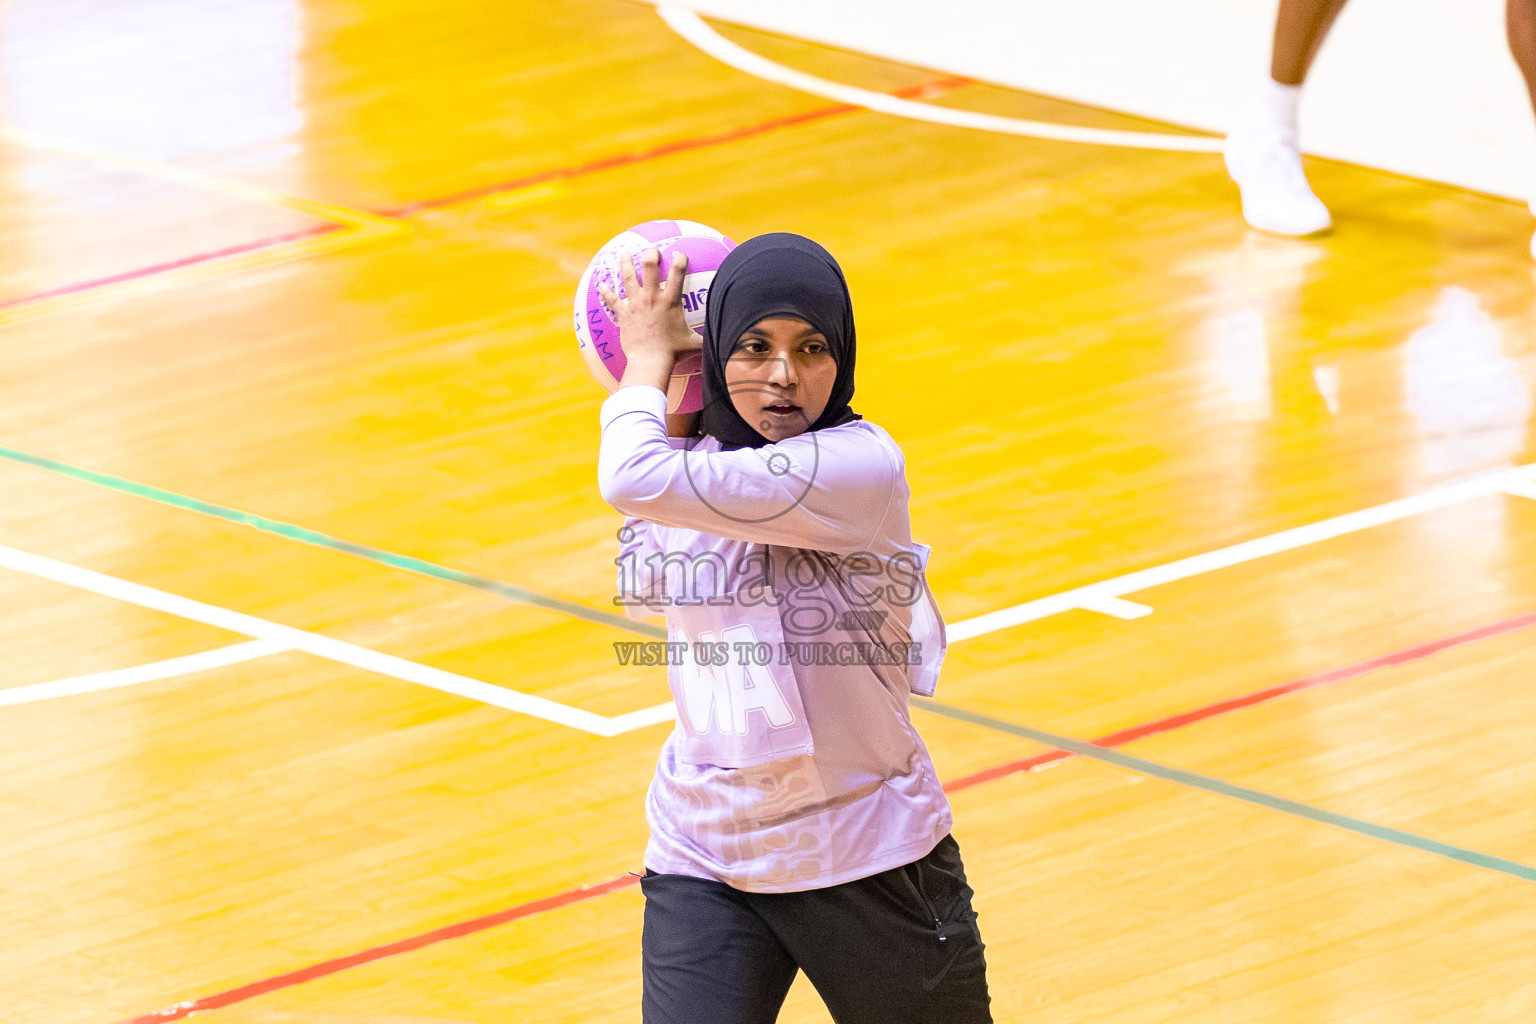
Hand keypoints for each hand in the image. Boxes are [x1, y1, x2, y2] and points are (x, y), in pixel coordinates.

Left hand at [600, 248, 701, 391]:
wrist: (650, 360)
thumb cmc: (673, 351)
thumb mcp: (694, 342)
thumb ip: (706, 337)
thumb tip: (722, 339)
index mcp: (670, 301)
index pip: (678, 273)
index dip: (680, 260)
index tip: (680, 255)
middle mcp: (652, 297)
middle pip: (650, 267)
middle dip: (651, 255)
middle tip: (652, 250)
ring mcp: (636, 304)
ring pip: (629, 277)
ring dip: (626, 263)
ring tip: (624, 253)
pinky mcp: (624, 314)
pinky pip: (612, 299)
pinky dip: (606, 292)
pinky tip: (601, 284)